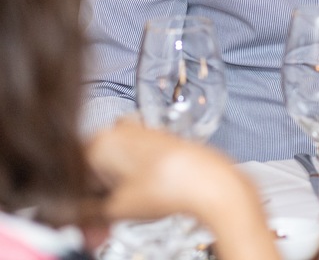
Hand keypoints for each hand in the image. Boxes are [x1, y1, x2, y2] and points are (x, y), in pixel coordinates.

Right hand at [87, 120, 274, 257]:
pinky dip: (127, 185)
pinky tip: (134, 203)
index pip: (69, 175)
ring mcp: (140, 133)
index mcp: (100, 140)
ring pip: (110, 169)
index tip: (77, 221)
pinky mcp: (158, 142)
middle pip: (90, 171)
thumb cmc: (170, 185)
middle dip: (91, 202)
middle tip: (96, 228)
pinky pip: (131, 164)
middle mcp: (119, 130)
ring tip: (116, 220)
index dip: (72, 204)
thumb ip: (85, 214)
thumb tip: (74, 218)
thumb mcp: (116, 208)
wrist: (210, 182)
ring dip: (109, 196)